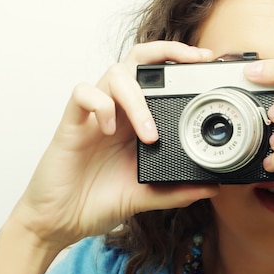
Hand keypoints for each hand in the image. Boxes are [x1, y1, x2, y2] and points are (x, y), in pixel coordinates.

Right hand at [11, 41, 218, 251]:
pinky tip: (108, 131)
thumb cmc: (98, 201)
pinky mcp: (71, 124)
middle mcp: (118, 111)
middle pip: (137, 59)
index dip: (179, 62)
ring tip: (148, 134)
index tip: (207, 61)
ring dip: (137, 99)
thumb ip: (177, 191)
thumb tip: (212, 188)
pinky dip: (100, 105)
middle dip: (165, 51)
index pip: (157, 77)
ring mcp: (94, 115)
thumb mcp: (146, 196)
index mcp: (136, 122)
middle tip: (192, 60)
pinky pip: (82, 93)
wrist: (61, 221)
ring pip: (115, 74)